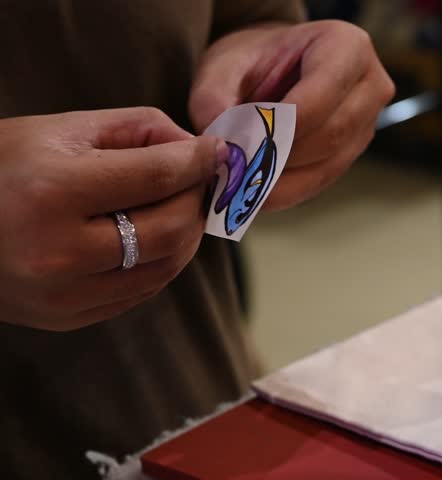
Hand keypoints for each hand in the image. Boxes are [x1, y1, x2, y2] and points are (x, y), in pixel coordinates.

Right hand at [0, 108, 225, 330]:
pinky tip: (154, 236)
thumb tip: (193, 148)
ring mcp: (63, 295)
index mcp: (52, 193)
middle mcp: (59, 252)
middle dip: (197, 199)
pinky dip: (162, 261)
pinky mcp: (67, 318)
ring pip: (167, 267)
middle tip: (198, 180)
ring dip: (188, 233)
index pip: (157, 178)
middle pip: (172, 229)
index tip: (214, 151)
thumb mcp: (58, 130)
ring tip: (180, 206)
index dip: (198, 161)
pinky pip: (142, 291)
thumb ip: (135, 129)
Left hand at [189, 20, 394, 209]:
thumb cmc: (255, 58)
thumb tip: (220, 145)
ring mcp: (368, 122)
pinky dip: (286, 190)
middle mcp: (371, 85)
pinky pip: (323, 180)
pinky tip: (254, 190)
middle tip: (230, 172)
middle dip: (276, 158)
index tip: (234, 148)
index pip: (316, 101)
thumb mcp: (224, 64)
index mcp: (347, 46)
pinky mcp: (355, 151)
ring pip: (328, 165)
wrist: (275, 65)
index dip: (275, 131)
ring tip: (236, 183)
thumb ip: (213, 98)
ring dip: (280, 181)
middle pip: (328, 136)